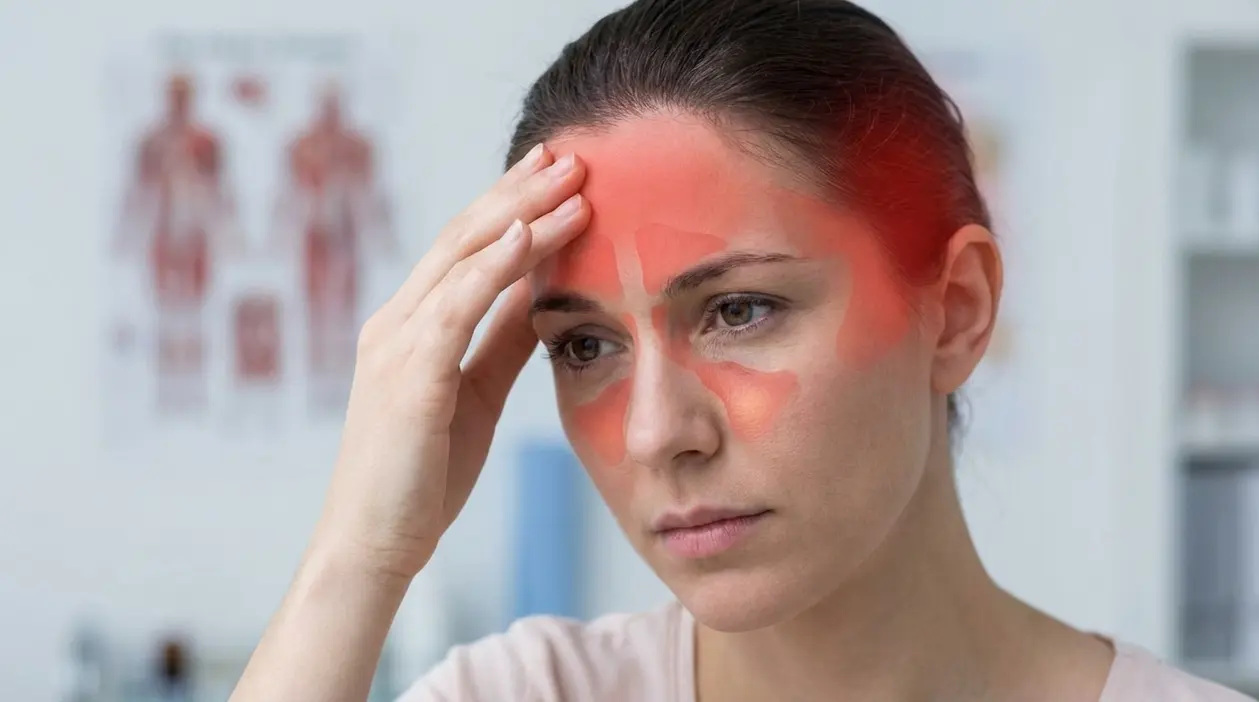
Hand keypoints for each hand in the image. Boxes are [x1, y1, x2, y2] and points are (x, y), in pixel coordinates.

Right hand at [313, 144, 588, 580]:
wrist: (375, 544)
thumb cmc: (423, 475)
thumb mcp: (477, 393)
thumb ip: (504, 339)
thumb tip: (544, 291)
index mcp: (411, 327)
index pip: (465, 249)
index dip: (510, 205)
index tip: (556, 174)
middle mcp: (397, 322)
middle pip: (463, 236)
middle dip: (518, 191)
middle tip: (568, 154)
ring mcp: (396, 344)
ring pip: (461, 258)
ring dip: (519, 214)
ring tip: (571, 181)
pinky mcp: (407, 375)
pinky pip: (455, 306)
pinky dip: (494, 266)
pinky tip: (531, 234)